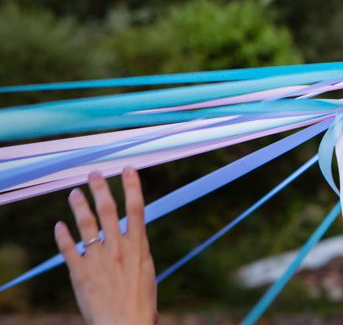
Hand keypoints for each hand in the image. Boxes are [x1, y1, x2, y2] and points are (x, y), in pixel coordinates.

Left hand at [54, 168, 157, 324]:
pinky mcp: (80, 273)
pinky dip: (63, 236)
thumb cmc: (141, 303)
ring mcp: (98, 259)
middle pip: (108, 210)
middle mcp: (118, 248)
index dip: (132, 186)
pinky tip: (59, 226)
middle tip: (94, 174)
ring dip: (80, 206)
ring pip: (87, 225)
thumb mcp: (146, 272)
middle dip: (101, 189)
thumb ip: (137, 252)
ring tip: (74, 193)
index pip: (136, 208)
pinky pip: (69, 249)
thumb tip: (136, 238)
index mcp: (138, 246)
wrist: (125, 324)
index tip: (127, 169)